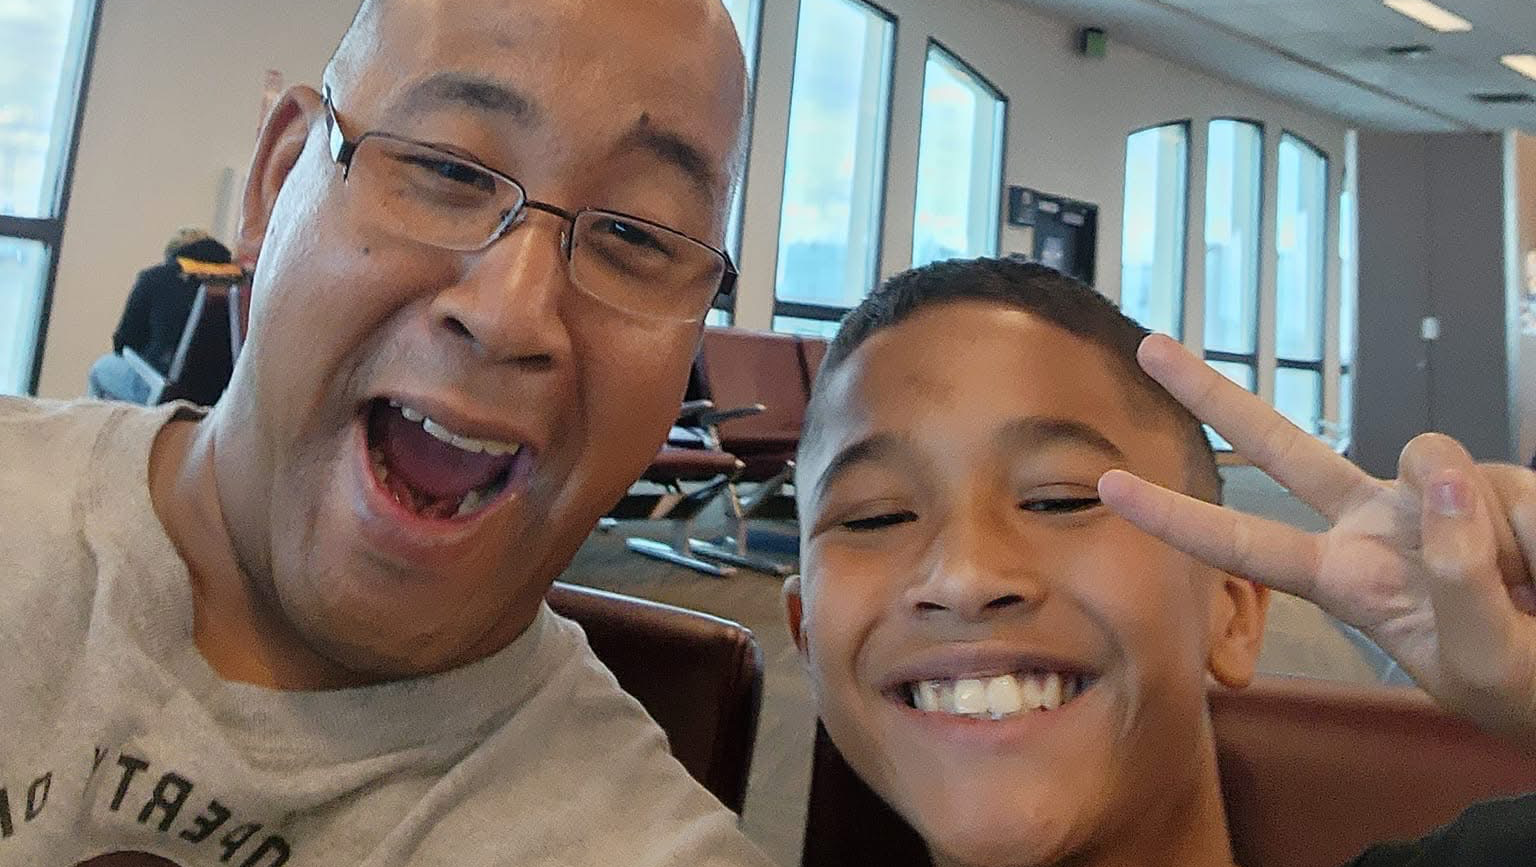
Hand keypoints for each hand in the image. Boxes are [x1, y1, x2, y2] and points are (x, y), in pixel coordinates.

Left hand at [1098, 334, 1535, 743]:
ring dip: (1489, 530)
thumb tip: (1436, 471)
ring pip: (1433, 458)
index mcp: (1345, 580)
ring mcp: (1430, 496)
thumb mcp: (1480, 657)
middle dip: (1211, 395)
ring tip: (1525, 591)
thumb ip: (1456, 573)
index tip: (1107, 486)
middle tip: (1146, 347)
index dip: (1178, 518)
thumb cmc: (1525, 686)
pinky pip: (1513, 488)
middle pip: (1280, 449)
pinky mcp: (1497, 480)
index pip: (1245, 546)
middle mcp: (1373, 525)